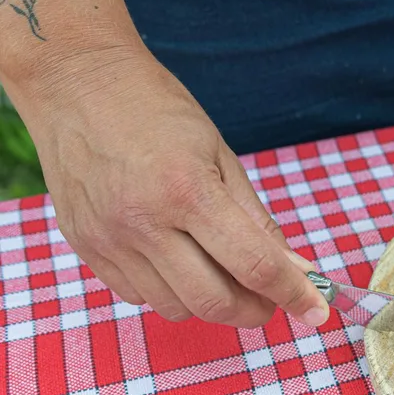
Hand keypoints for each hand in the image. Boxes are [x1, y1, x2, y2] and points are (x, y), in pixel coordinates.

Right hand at [19, 45, 329, 327]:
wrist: (75, 82)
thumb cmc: (157, 111)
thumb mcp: (221, 155)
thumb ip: (258, 220)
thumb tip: (294, 268)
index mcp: (187, 191)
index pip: (254, 265)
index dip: (293, 295)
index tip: (316, 312)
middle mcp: (143, 222)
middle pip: (214, 301)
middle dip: (253, 311)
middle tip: (270, 300)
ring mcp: (108, 239)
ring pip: (175, 308)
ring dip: (211, 303)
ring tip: (222, 274)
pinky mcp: (85, 247)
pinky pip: (139, 296)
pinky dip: (170, 292)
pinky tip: (179, 263)